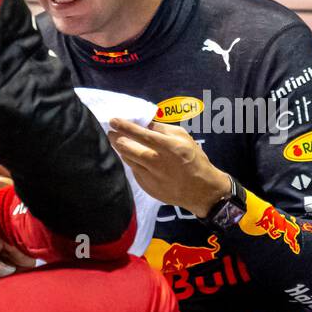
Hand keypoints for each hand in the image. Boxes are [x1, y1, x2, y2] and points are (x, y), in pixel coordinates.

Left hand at [107, 119, 230, 217]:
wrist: (201, 190)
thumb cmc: (194, 159)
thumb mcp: (184, 137)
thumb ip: (163, 128)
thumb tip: (144, 123)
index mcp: (168, 147)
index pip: (140, 134)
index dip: (124, 126)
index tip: (113, 121)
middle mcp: (157, 162)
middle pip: (126, 148)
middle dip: (115, 138)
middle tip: (111, 133)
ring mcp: (150, 176)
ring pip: (127, 159)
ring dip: (122, 150)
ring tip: (121, 143)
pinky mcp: (147, 187)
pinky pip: (134, 171)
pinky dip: (132, 163)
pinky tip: (136, 159)